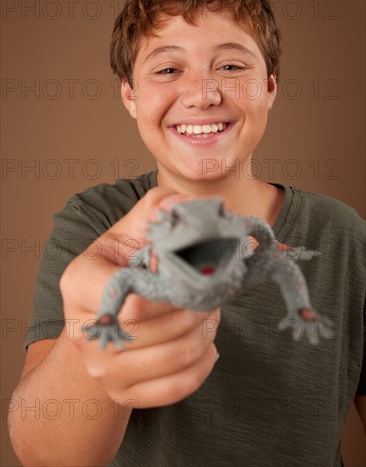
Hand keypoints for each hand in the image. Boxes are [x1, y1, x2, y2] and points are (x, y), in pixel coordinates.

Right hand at [60, 187, 220, 407]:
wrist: (104, 317)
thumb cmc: (122, 266)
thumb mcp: (133, 229)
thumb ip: (158, 208)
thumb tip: (185, 207)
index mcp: (79, 283)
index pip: (134, 299)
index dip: (174, 287)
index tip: (193, 271)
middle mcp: (84, 331)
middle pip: (159, 328)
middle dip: (197, 307)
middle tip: (210, 291)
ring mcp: (101, 369)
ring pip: (175, 357)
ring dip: (205, 331)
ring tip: (208, 312)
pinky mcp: (122, 393)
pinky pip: (178, 386)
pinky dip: (204, 363)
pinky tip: (205, 342)